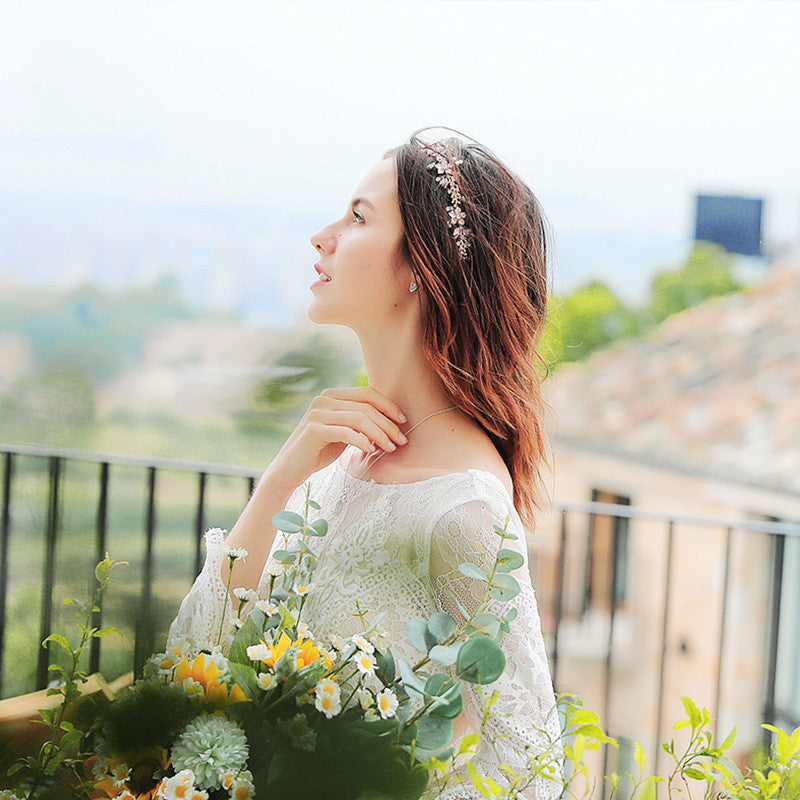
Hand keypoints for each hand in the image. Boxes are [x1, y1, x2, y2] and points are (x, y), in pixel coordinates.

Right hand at [267, 386, 407, 489]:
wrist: (289, 470)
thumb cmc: (319, 452)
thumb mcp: (343, 433)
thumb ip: (359, 423)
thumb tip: (390, 420)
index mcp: (331, 396)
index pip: (367, 393)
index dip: (388, 406)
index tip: (403, 421)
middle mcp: (323, 399)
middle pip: (366, 407)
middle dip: (388, 424)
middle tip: (401, 441)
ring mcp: (317, 413)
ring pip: (359, 418)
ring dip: (380, 434)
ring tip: (390, 448)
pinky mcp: (313, 430)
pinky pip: (346, 432)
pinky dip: (362, 441)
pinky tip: (370, 450)